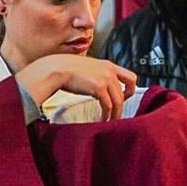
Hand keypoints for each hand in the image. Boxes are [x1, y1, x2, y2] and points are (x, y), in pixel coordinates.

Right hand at [17, 55, 136, 119]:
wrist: (56, 69)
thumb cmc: (66, 69)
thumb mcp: (87, 68)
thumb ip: (96, 75)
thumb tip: (98, 87)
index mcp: (108, 65)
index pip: (130, 77)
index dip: (130, 90)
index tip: (123, 98)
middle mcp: (110, 70)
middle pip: (125, 92)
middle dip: (122, 105)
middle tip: (117, 113)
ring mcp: (105, 78)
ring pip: (118, 101)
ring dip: (115, 113)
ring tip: (110, 120)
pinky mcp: (99, 87)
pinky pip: (108, 105)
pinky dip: (107, 115)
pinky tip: (102, 119)